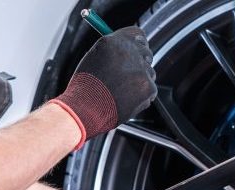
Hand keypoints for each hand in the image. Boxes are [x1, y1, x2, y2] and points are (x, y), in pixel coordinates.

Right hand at [49, 26, 156, 147]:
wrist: (84, 110)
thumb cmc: (84, 89)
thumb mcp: (93, 59)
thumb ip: (112, 51)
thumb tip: (128, 50)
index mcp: (112, 41)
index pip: (137, 34)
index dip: (136, 44)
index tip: (135, 52)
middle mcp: (128, 51)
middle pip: (146, 53)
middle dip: (140, 64)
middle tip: (127, 78)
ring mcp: (140, 69)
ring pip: (149, 73)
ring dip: (139, 82)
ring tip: (119, 92)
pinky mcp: (148, 87)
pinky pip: (150, 90)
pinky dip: (141, 98)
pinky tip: (124, 101)